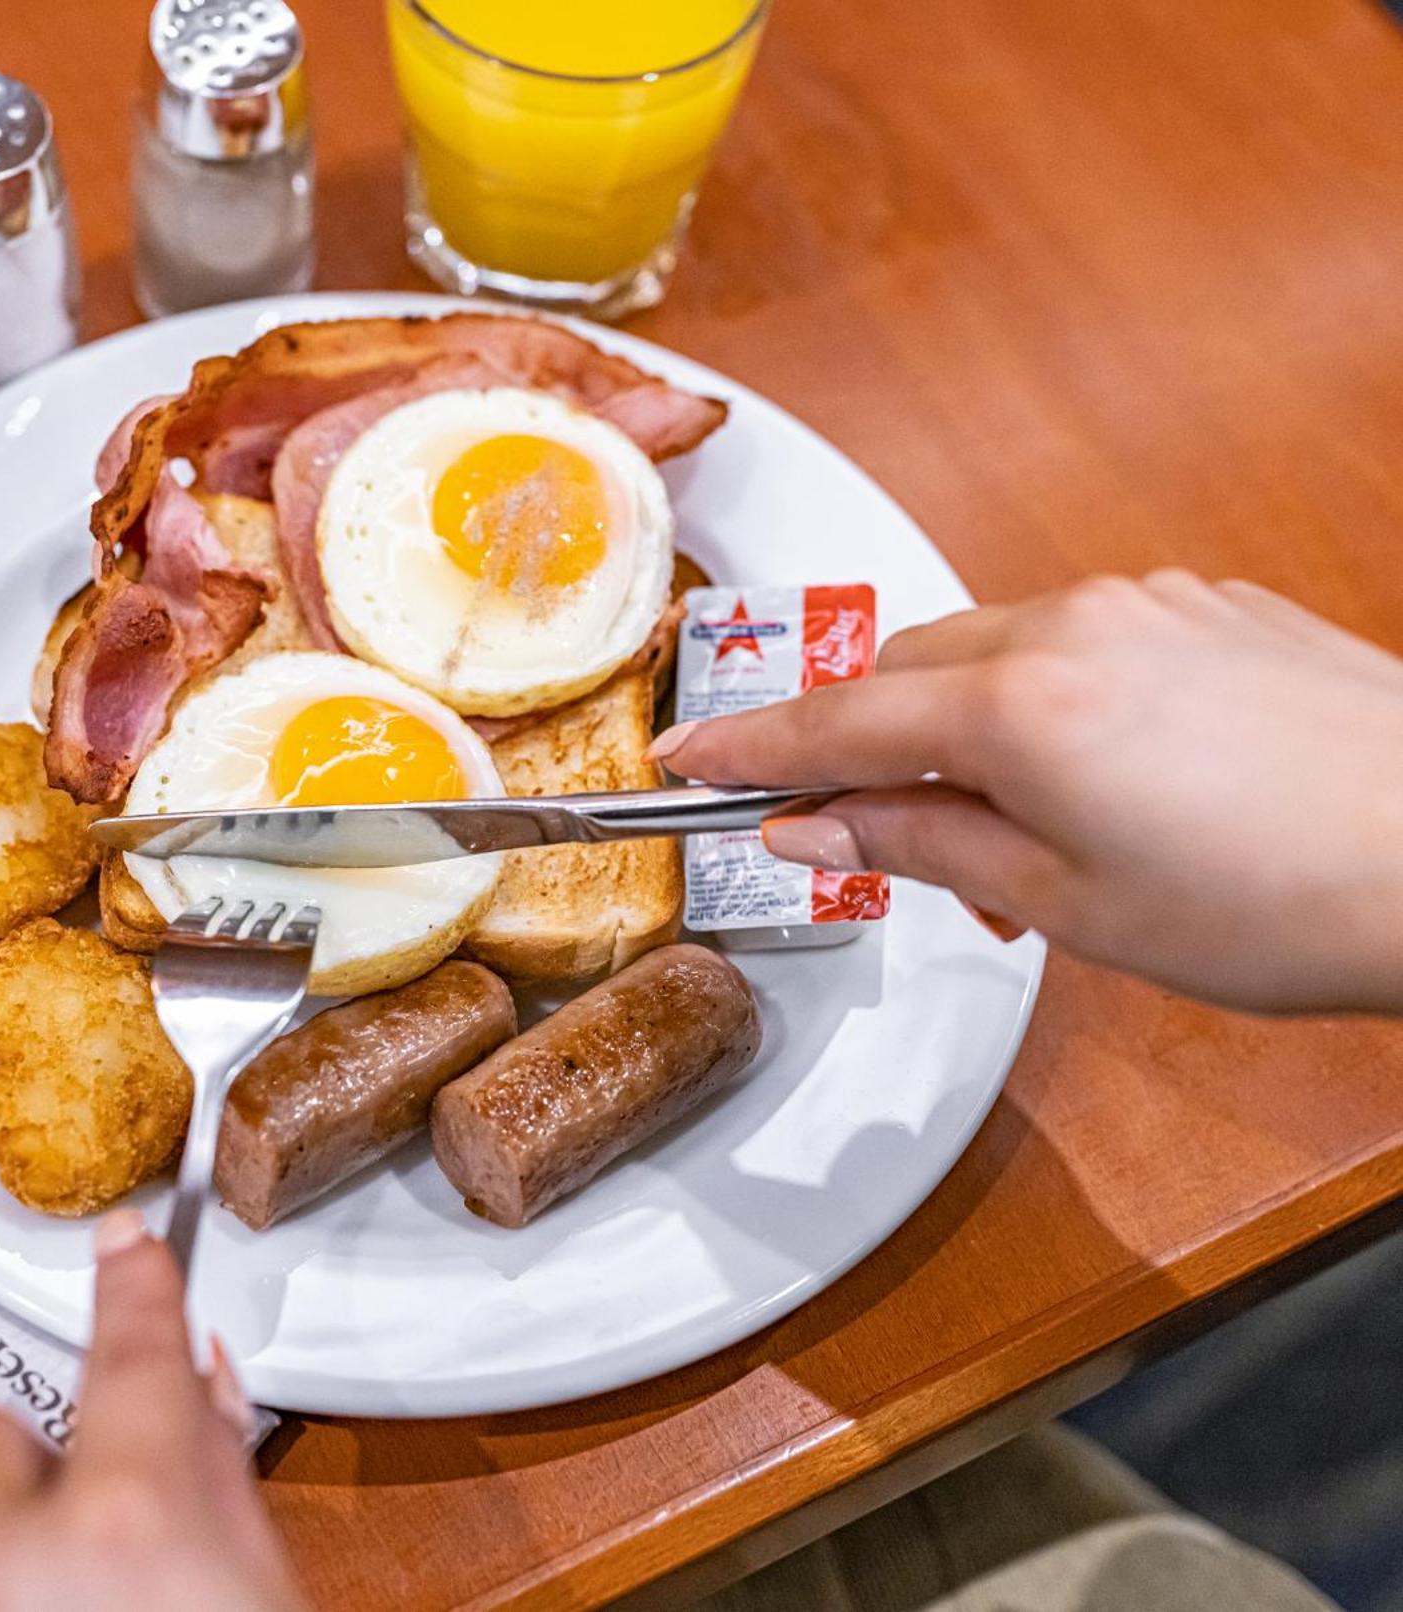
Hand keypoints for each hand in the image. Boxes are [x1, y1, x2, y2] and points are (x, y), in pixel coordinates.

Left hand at [0, 1211, 308, 1611]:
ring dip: (4, 1548)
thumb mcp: (259, 1585)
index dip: (135, 1286)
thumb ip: (218, 1480)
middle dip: (32, 1459)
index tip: (127, 1243)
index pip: (132, 1355)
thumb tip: (195, 1403)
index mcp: (126, 1520)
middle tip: (94, 1517)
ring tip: (71, 1604)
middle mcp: (10, 1557)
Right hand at [650, 571, 1402, 1013]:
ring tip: (1021, 845)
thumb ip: (921, 844)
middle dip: (871, 751)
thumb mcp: (1067, 901)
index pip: (835, 720)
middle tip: (874, 845)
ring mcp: (1150, 603)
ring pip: (992, 652)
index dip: (747, 746)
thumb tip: (817, 824)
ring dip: (965, 734)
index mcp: (1021, 701)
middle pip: (906, 671)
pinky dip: (1046, 703)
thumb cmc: (1287, 898)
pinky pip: (1078, 639)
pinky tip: (1099, 784)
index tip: (684, 756)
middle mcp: (1076, 622)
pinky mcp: (1210, 608)